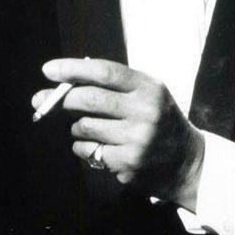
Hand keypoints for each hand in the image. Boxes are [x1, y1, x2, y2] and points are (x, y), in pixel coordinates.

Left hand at [32, 57, 204, 210]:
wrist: (186, 162)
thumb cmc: (158, 120)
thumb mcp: (148, 94)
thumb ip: (113, 85)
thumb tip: (62, 82)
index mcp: (149, 88)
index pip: (105, 72)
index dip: (72, 69)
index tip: (48, 70)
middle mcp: (145, 112)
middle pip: (89, 99)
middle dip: (63, 99)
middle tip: (48, 100)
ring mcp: (136, 141)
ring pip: (83, 127)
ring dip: (76, 126)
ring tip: (90, 127)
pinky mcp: (127, 164)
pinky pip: (87, 151)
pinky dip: (84, 147)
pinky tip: (99, 146)